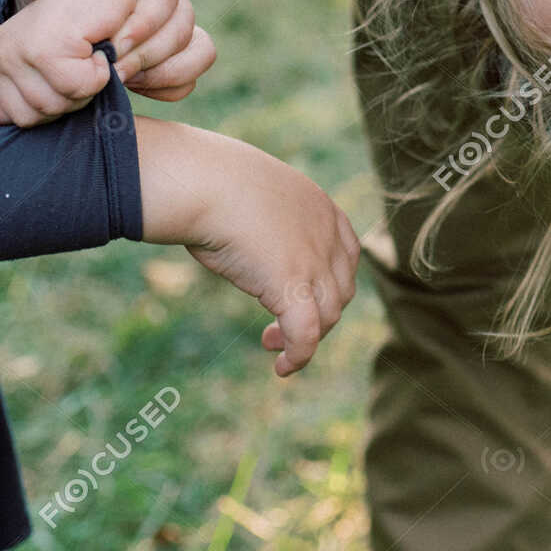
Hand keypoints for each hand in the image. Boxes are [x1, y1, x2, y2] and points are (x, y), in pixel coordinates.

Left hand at [0, 0, 217, 125]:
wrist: (61, 11)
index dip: (139, 25)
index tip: (107, 48)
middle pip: (183, 25)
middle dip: (145, 55)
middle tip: (111, 73)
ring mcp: (180, 24)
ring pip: (197, 50)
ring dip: (159, 73)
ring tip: (121, 81)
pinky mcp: (180, 53)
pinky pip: (192, 75)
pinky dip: (168, 87)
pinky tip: (135, 88)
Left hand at [0, 0, 129, 125]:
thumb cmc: (82, 3)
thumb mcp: (51, 44)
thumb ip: (26, 81)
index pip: (12, 119)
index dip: (53, 105)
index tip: (69, 72)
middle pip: (34, 118)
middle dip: (71, 100)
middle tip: (86, 63)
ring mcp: (18, 51)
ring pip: (55, 106)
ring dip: (88, 87)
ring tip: (94, 54)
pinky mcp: (47, 45)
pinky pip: (78, 87)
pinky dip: (101, 74)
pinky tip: (102, 47)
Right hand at [137, 118, 359, 376]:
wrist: (204, 182)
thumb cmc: (213, 184)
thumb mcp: (256, 196)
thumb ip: (268, 219)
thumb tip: (248, 236)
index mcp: (321, 208)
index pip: (346, 255)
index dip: (329, 282)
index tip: (305, 295)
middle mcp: (326, 235)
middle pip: (340, 289)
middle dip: (317, 313)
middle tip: (279, 325)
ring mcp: (314, 261)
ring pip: (328, 316)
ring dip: (304, 337)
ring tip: (270, 341)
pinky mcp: (292, 287)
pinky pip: (307, 334)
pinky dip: (299, 356)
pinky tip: (282, 367)